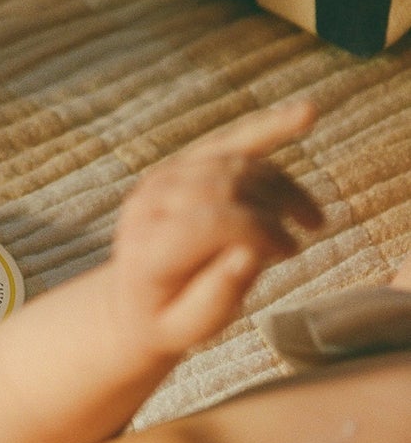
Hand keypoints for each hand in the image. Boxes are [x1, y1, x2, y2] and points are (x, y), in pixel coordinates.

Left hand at [111, 99, 322, 353]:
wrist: (134, 302)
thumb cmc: (168, 319)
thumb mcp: (187, 328)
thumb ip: (216, 296)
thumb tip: (250, 256)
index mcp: (146, 249)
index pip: (213, 220)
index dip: (261, 230)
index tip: (289, 252)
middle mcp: (147, 207)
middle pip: (228, 186)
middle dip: (272, 210)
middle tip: (294, 244)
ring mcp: (161, 181)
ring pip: (237, 164)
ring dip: (281, 187)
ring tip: (306, 219)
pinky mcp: (180, 167)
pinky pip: (229, 140)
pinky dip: (270, 127)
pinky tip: (308, 114)